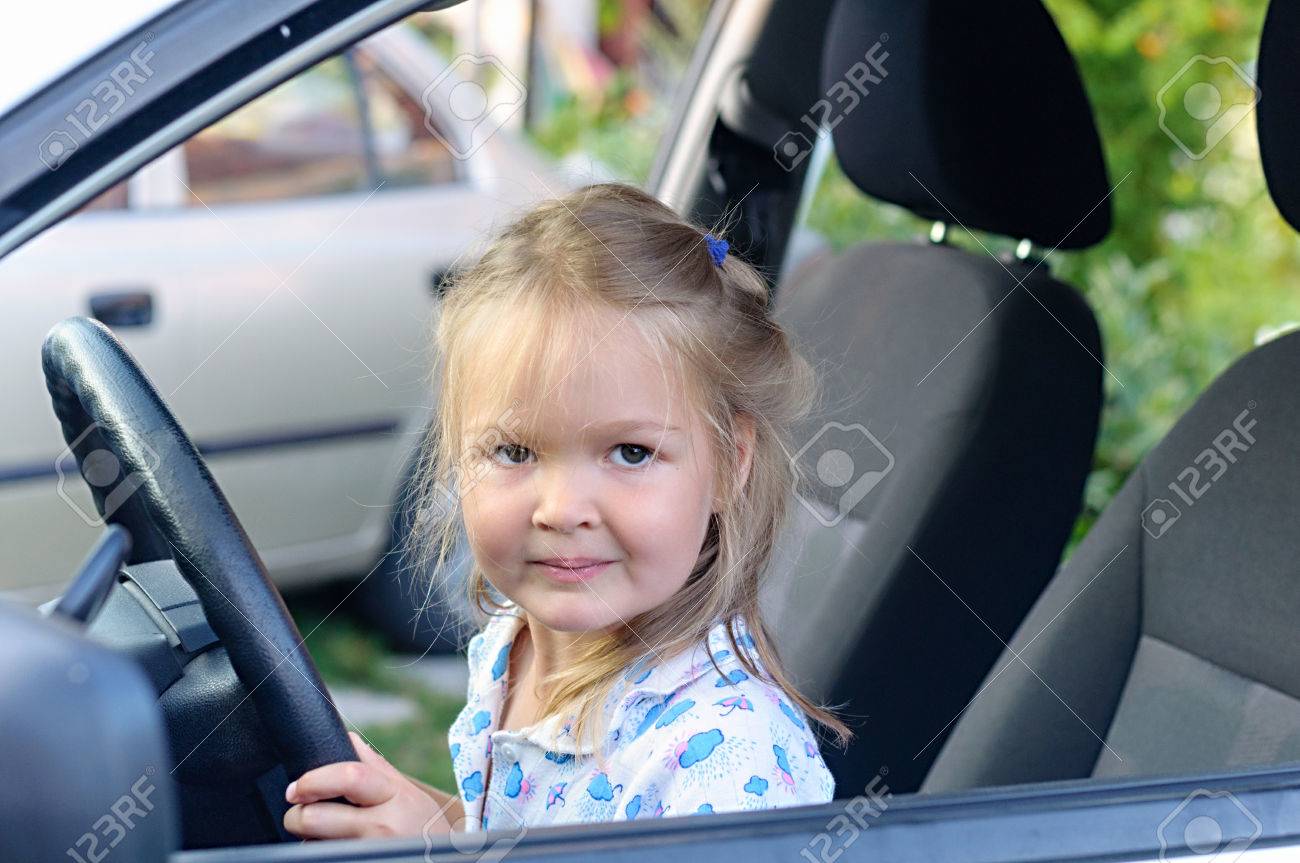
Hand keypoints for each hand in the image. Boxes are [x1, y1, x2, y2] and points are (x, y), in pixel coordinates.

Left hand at [284, 731, 454, 840]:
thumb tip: (348, 738)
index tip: (296, 788)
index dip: (314, 780)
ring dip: (310, 841)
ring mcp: (373, 852)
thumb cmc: (423, 828)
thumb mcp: (407, 793)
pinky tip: (336, 851)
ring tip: (325, 838)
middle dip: (296, 817)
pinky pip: (328, 859)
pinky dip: (324, 854)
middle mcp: (383, 825)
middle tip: (296, 817)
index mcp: (394, 794)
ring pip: (315, 845)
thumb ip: (376, 767)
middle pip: (317, 817)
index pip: (348, 776)